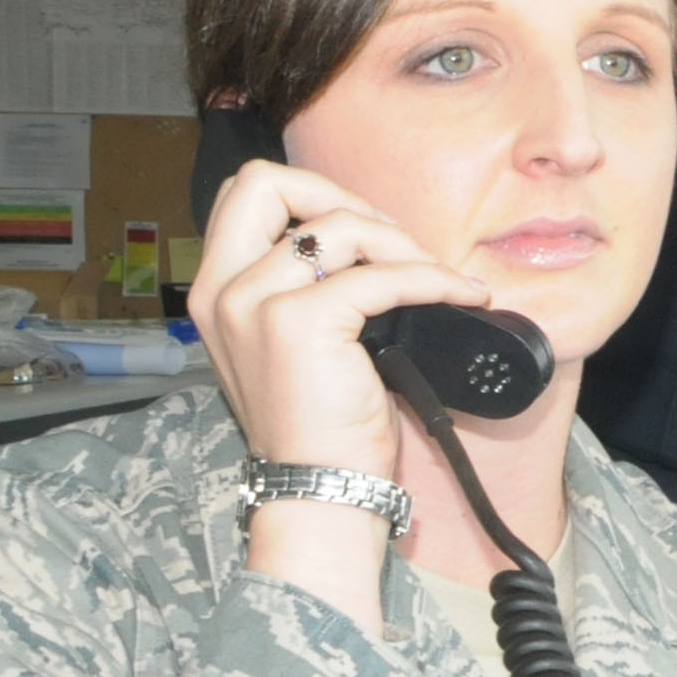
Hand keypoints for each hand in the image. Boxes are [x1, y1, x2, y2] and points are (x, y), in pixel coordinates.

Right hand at [188, 160, 490, 626]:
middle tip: (397, 245)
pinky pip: (382, 276)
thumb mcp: (296, 345)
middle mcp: (223, 289)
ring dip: (403, 245)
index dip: (313, 195)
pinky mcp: (300, 323)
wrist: (321, 493)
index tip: (366, 234)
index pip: (250, 194)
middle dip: (343, 197)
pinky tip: (461, 295)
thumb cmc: (322, 429)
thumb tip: (370, 241)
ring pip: (341, 225)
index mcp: (216, 289)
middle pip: (269, 182)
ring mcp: (256, 303)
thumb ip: (306, 287)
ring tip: (437, 280)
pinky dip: (433, 279)